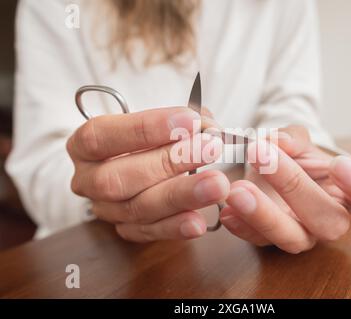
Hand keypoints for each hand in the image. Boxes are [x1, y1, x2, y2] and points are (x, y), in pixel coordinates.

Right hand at [67, 107, 228, 241]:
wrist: (147, 163)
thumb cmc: (154, 137)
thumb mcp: (164, 120)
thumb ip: (184, 122)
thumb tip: (210, 129)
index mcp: (85, 145)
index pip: (101, 136)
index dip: (144, 128)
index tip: (188, 120)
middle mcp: (89, 180)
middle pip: (118, 177)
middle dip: (168, 162)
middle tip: (210, 148)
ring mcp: (106, 209)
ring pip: (136, 208)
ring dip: (180, 195)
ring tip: (216, 184)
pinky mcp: (127, 230)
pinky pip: (148, 232)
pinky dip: (175, 227)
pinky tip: (198, 221)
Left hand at [220, 125, 350, 252]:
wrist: (272, 169)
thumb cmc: (297, 158)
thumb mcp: (300, 141)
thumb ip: (293, 137)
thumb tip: (280, 142)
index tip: (341, 164)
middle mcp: (333, 221)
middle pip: (330, 221)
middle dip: (296, 187)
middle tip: (264, 155)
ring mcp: (303, 235)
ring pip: (292, 238)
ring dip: (264, 214)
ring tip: (238, 190)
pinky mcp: (272, 241)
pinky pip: (259, 241)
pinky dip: (242, 227)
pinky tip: (227, 210)